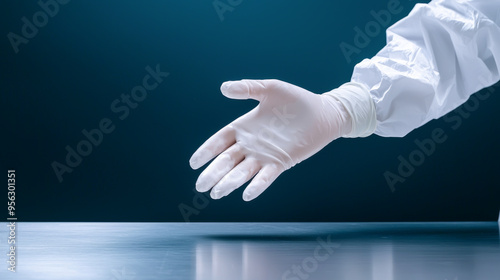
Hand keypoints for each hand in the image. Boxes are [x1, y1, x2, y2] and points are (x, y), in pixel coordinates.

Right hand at [189, 79, 374, 200]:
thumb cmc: (296, 100)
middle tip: (200, 187)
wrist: (322, 112)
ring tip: (217, 194)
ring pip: (243, 172)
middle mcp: (251, 144)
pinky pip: (266, 176)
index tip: (193, 164)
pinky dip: (257, 185)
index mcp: (244, 126)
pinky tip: (246, 194)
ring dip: (230, 182)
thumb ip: (247, 88)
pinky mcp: (281, 162)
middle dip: (213, 173)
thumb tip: (223, 88)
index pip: (219, 141)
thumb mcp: (270, 89)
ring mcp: (265, 155)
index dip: (206, 152)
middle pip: (227, 160)